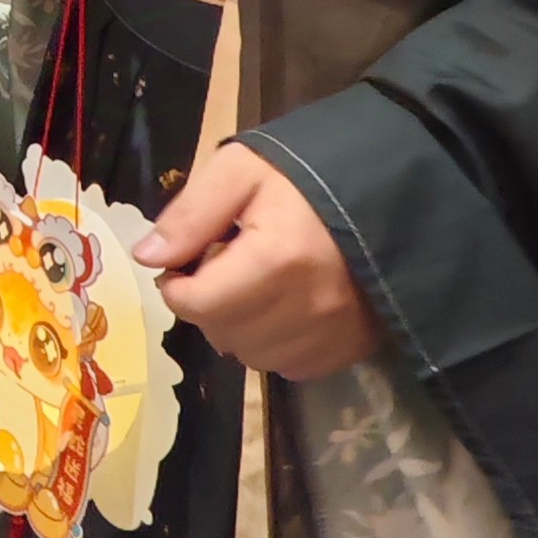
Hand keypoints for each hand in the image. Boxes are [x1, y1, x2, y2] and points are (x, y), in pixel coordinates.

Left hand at [136, 142, 382, 378]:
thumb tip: (147, 258)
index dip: (176, 284)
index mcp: (275, 260)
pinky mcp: (352, 349)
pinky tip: (281, 307)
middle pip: (222, 334)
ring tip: (251, 285)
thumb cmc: (305, 176)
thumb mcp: (239, 171)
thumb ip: (190, 214)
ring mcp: (333, 335)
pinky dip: (274, 344)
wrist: (390, 194)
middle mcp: (307, 309)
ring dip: (238, 328)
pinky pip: (291, 366)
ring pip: (253, 357)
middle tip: (219, 267)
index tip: (184, 261)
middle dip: (205, 305)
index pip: (197, 304)